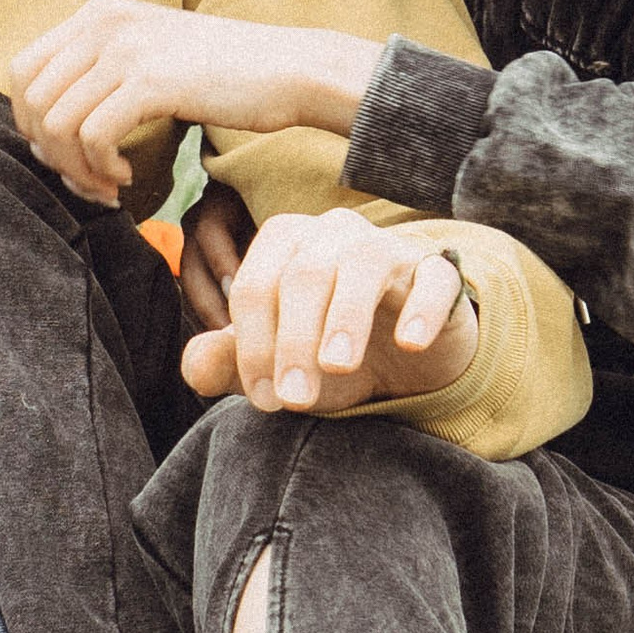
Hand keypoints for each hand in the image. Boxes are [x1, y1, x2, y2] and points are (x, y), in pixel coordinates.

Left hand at [8, 0, 376, 207]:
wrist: (290, 69)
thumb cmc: (224, 75)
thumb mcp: (150, 56)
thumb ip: (100, 72)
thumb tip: (44, 126)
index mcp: (99, 12)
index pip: (23, 70)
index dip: (30, 123)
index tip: (64, 156)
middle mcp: (104, 21)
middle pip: (31, 99)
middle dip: (49, 152)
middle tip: (86, 180)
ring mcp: (125, 47)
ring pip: (57, 123)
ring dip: (77, 169)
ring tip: (108, 185)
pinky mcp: (150, 80)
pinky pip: (93, 137)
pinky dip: (102, 170)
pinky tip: (128, 178)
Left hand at [181, 208, 476, 416]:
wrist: (406, 360)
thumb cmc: (329, 353)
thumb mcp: (279, 366)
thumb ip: (231, 365)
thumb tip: (195, 367)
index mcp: (285, 243)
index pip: (255, 285)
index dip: (253, 344)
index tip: (264, 399)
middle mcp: (334, 232)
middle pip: (303, 275)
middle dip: (293, 340)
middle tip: (295, 400)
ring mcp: (389, 247)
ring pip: (362, 264)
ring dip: (346, 317)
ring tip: (338, 368)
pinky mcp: (438, 273)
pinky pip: (433, 278)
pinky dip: (421, 308)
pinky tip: (409, 343)